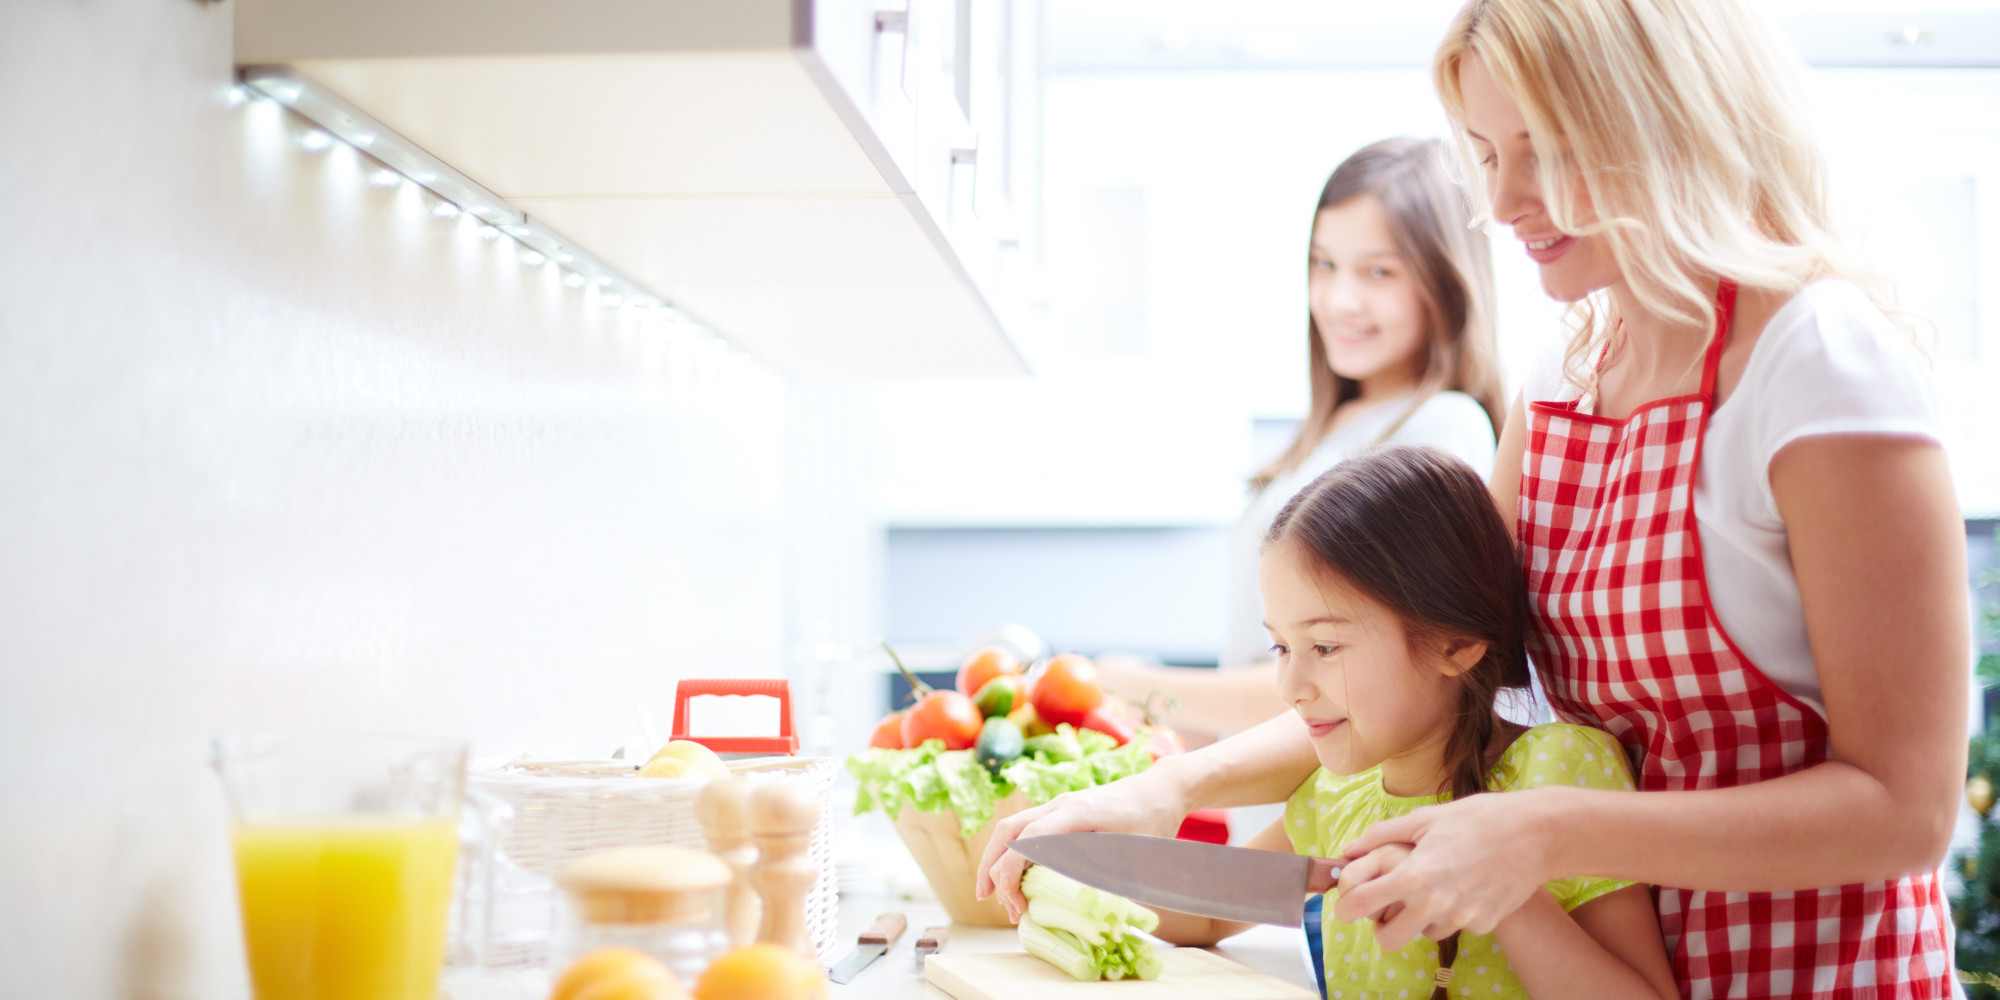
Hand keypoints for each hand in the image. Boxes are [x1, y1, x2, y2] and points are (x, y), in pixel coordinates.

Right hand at [975, 768, 1189, 921]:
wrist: (1162, 789)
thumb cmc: (1153, 820)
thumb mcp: (1134, 853)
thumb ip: (1106, 877)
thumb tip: (1081, 910)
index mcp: (1077, 813)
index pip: (1029, 838)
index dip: (1011, 867)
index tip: (1007, 897)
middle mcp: (1061, 805)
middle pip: (1009, 829)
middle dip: (991, 864)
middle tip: (986, 897)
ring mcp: (1059, 806)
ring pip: (1014, 828)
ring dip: (999, 858)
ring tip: (998, 895)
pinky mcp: (1064, 812)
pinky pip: (1028, 829)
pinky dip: (1016, 852)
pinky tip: (1019, 877)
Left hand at [1331, 791, 1555, 950]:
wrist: (1534, 834)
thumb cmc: (1476, 819)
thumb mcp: (1424, 819)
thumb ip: (1380, 836)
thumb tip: (1348, 850)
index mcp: (1414, 876)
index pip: (1361, 905)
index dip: (1345, 907)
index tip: (1346, 905)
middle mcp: (1435, 904)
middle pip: (1388, 940)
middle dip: (1381, 926)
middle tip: (1387, 906)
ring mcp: (1461, 918)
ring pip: (1424, 933)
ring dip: (1421, 917)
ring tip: (1435, 885)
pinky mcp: (1483, 924)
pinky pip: (1455, 926)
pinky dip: (1453, 913)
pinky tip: (1464, 886)